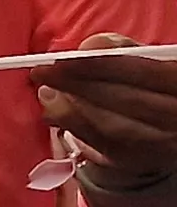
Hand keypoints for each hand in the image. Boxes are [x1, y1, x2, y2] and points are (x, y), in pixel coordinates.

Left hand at [40, 35, 176, 183]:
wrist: (167, 122)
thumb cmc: (151, 82)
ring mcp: (164, 142)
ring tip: (46, 92)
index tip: (59, 60)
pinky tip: (55, 114)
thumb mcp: (147, 60)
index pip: (139, 72)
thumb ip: (121, 50)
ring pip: (112, 127)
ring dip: (71, 109)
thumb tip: (86, 47)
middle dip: (76, 86)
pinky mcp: (145, 159)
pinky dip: (77, 129)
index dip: (96, 66)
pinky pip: (106, 147)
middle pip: (123, 101)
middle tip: (41, 74)